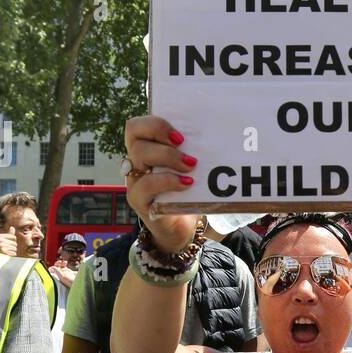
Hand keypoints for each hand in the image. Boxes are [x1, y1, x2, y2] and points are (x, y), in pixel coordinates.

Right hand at [0, 227, 18, 256]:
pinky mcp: (3, 252)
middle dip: (13, 247)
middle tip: (7, 249)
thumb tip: (12, 227)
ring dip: (13, 251)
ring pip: (14, 248)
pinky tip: (8, 255)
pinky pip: (13, 253)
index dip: (13, 241)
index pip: (13, 237)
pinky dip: (12, 254)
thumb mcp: (0, 239)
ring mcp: (1, 246)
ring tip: (7, 252)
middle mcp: (0, 240)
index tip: (8, 243)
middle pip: (15, 243)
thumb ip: (8, 234)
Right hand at [123, 115, 200, 252]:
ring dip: (168, 157)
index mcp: (146, 148)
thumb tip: (217, 135)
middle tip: (187, 151)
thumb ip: (193, 152)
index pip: (136, 126)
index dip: (155, 124)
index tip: (180, 136)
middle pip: (136, 138)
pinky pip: (145, 186)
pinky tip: (187, 184)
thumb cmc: (187, 192)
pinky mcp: (139, 200)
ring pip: (138, 156)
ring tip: (190, 166)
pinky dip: (168, 181)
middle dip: (164, 139)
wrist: (181, 228)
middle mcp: (135, 161)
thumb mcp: (190, 168)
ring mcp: (134, 181)